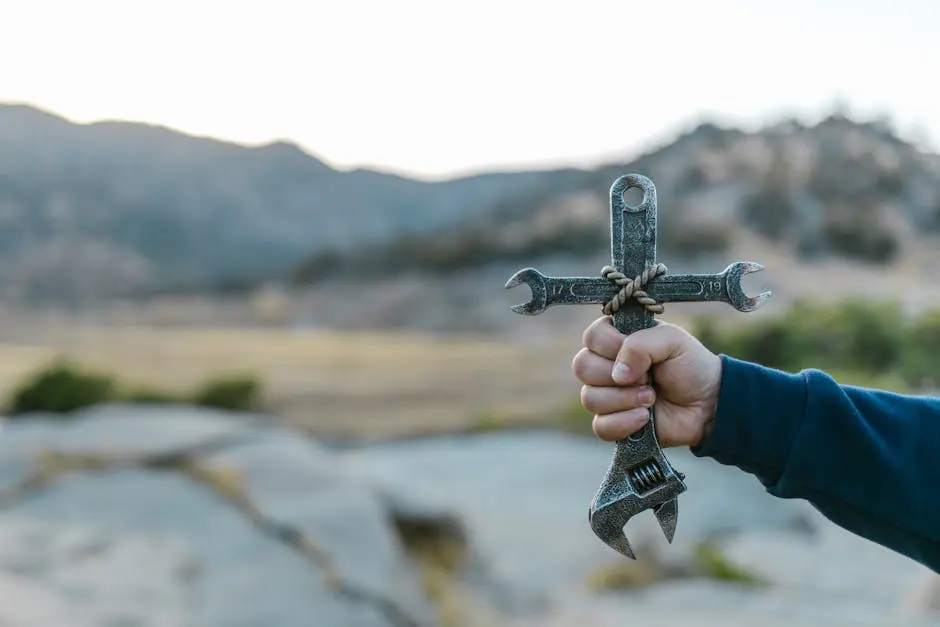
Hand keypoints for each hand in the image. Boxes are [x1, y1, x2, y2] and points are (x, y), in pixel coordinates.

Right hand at [572, 316, 722, 447]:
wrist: (709, 404)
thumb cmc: (691, 366)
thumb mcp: (672, 340)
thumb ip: (641, 345)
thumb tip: (617, 373)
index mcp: (618, 339)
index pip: (591, 336)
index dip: (610, 345)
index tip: (638, 352)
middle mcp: (607, 366)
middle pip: (582, 367)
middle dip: (615, 374)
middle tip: (647, 377)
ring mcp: (608, 396)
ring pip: (589, 398)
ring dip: (624, 399)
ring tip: (652, 397)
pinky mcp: (614, 423)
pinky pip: (600, 426)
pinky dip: (624, 422)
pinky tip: (645, 418)